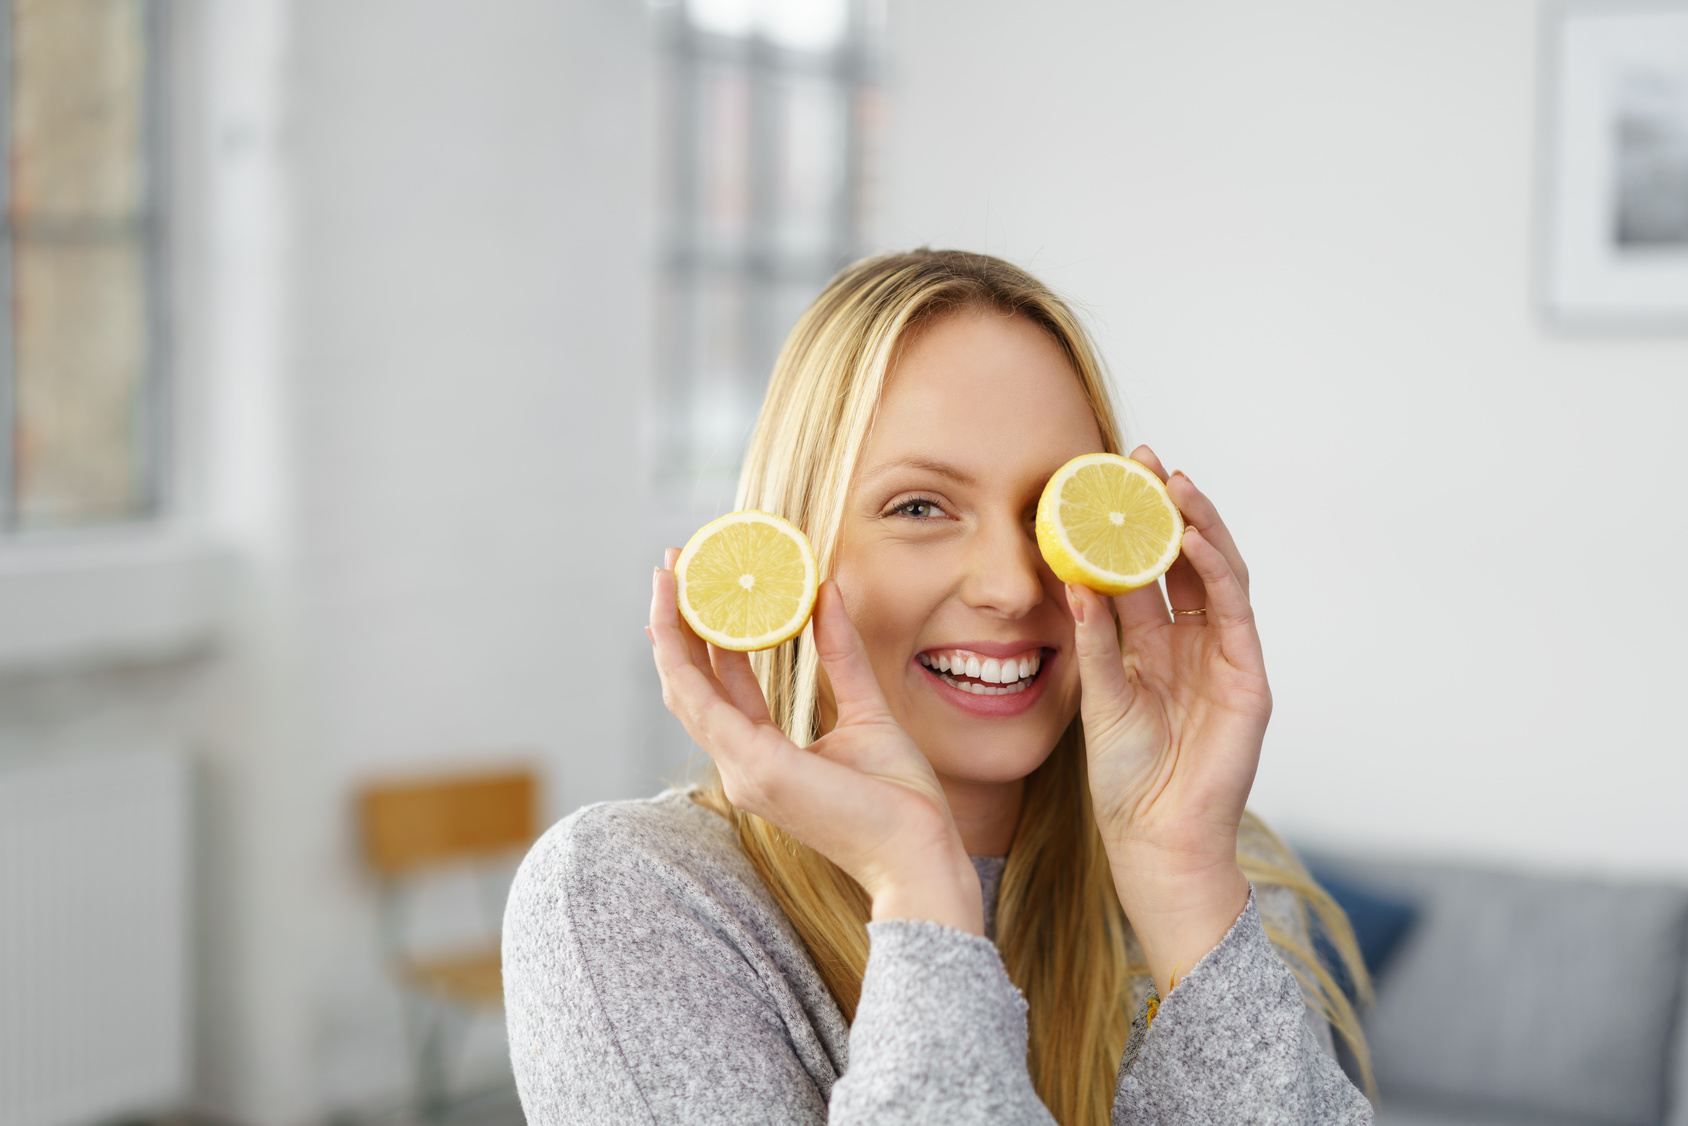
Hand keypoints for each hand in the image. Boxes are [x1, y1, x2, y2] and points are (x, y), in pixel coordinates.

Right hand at [649, 551, 983, 934]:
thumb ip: (842, 655)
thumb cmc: (900, 801)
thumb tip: (827, 593)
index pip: (718, 689)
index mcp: (763, 757)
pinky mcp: (756, 768)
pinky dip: (687, 655)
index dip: (702, 638)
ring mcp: (742, 770)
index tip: (698, 589)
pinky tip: (689, 613)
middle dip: (675, 623)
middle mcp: (741, 766)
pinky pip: (705, 703)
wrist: (918, 854)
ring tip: (669, 575)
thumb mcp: (867, 709)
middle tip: (672, 566)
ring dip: (669, 629)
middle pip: (689, 685)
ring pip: (683, 689)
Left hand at [1068, 446, 1268, 995]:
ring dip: (1198, 524)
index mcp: (1152, 644)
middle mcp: (1192, 642)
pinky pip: (1234, 610)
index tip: (1108, 477)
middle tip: (1144, 458)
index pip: (1144, 569)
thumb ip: (1093, 639)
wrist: (1156, 838)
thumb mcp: (1098, 696)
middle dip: (1167, 507)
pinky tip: (1195, 537)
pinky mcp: (1248, 677)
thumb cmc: (1125, 777)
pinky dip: (1216, 569)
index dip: (1130, 525)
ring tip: (1172, 481)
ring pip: (1216, 572)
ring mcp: (1224, 656)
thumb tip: (1071, 579)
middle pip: (1184, 559)